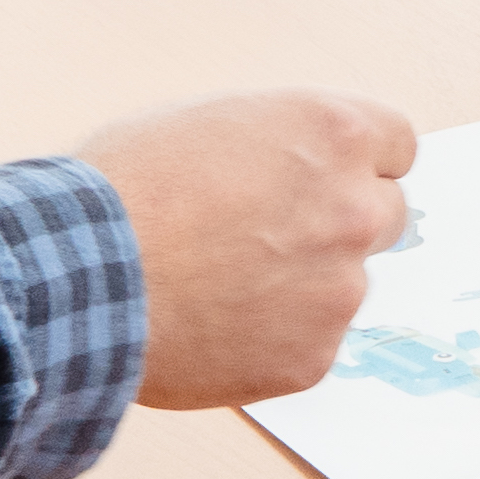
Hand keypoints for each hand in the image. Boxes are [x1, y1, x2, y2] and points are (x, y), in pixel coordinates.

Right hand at [83, 87, 416, 409]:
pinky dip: (275, 341)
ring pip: (345, 284)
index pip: (397, 144)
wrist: (81, 278)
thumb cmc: (128, 187)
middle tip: (275, 239)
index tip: (328, 179)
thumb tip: (297, 161)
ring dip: (306, 286)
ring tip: (224, 288)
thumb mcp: (212, 121)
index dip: (359, 162)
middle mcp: (355, 207)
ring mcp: (340, 288)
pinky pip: (311, 343)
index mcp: (335, 134)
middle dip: (341, 223)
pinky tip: (217, 329)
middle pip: (385, 215)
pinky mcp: (312, 357)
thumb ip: (280, 141)